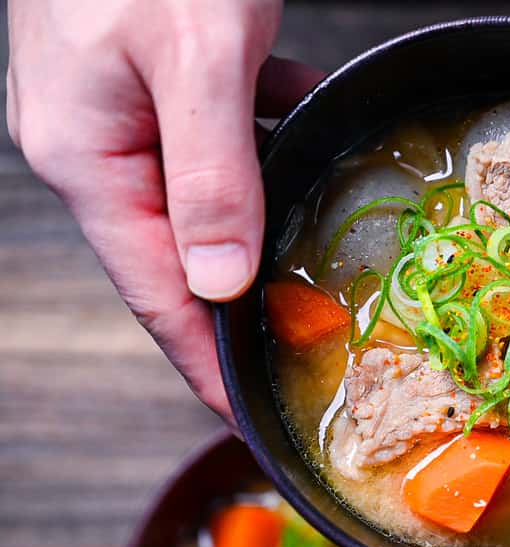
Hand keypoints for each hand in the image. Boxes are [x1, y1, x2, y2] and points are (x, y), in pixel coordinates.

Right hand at [7, 0, 323, 423]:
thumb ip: (211, 174)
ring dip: (255, 238)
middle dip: (237, 314)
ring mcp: (131, 114)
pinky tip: (301, 146)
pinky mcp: (164, 80)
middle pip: (177, 260)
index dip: (206, 362)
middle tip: (296, 356)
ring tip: (310, 280)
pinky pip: (219, 141)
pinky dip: (262, 154)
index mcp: (90, 158)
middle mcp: (102, 147)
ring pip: (203, 202)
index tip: (250, 416)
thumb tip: (220, 282)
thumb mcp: (195, 57)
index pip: (155, 294)